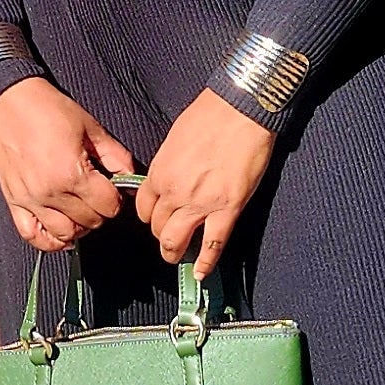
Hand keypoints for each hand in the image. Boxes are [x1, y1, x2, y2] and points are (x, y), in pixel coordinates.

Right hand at [0, 77, 136, 250]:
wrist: (9, 102)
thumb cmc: (49, 110)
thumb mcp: (91, 128)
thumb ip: (116, 156)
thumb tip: (131, 178)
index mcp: (72, 173)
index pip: (108, 207)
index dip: (116, 199)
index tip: (113, 189)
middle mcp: (50, 192)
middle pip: (89, 222)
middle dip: (100, 211)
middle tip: (97, 195)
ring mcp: (29, 200)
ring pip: (65, 234)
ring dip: (79, 226)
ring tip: (80, 209)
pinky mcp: (14, 202)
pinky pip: (33, 237)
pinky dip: (50, 240)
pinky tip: (60, 228)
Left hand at [137, 89, 274, 274]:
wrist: (240, 110)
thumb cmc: (209, 115)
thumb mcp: (175, 139)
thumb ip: (170, 165)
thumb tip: (171, 178)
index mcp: (159, 173)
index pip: (143, 208)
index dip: (149, 216)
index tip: (157, 218)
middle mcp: (174, 193)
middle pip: (157, 227)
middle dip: (161, 235)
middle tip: (170, 237)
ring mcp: (200, 204)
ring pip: (176, 241)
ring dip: (174, 253)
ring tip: (178, 258)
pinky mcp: (227, 209)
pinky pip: (212, 245)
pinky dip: (205, 263)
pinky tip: (201, 273)